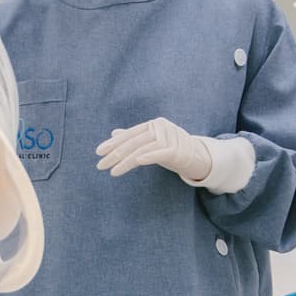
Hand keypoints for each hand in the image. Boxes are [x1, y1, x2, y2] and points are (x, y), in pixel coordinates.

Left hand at [96, 118, 212, 182]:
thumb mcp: (150, 143)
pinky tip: (135, 162)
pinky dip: (148, 156)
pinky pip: (159, 153)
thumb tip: (114, 133)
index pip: (129, 134)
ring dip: (126, 161)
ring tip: (113, 171)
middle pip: (133, 142)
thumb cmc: (169, 148)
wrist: (196, 156)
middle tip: (100, 165)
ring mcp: (170, 137)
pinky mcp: (177, 149)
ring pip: (142, 149)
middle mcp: (160, 128)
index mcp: (152, 124)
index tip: (99, 152)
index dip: (113, 143)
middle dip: (115, 154)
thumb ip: (133, 137)